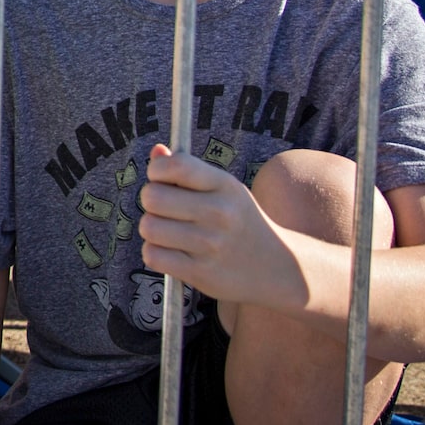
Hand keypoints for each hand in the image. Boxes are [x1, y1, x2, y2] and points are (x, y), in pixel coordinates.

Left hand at [135, 144, 307, 311]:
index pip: (176, 165)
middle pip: (153, 197)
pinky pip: (152, 255)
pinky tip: (171, 252)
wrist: (276, 267)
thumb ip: (187, 169)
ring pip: (149, 227)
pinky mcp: (201, 272)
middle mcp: (219, 212)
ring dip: (152, 229)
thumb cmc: (239, 221)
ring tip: (169, 232)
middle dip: (151, 202)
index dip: (157, 170)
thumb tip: (156, 152)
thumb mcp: (224, 190)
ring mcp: (210, 244)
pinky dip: (155, 253)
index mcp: (224, 185)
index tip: (161, 180)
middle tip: (164, 209)